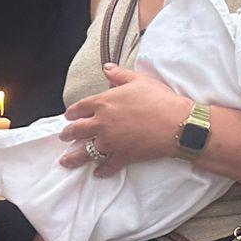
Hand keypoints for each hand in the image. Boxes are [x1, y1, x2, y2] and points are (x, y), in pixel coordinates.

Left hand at [59, 63, 186, 174]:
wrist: (176, 124)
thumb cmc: (159, 99)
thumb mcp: (139, 80)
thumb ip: (119, 74)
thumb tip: (107, 67)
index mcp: (103, 103)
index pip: (79, 108)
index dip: (72, 112)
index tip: (68, 116)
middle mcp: (101, 124)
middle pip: (77, 131)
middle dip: (67, 134)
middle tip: (64, 136)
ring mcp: (110, 142)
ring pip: (86, 152)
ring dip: (74, 157)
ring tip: (66, 161)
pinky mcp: (122, 156)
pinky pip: (107, 166)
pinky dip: (102, 170)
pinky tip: (98, 173)